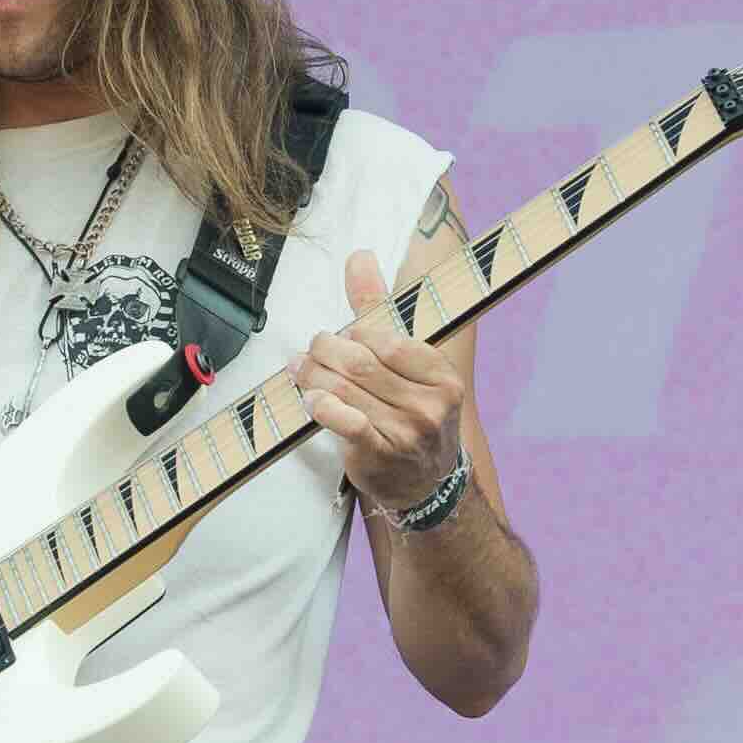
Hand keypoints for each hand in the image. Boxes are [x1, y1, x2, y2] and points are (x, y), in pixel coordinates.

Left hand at [295, 248, 465, 516]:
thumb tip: (359, 257)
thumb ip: (380, 311)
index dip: (356, 333)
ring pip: (346, 391)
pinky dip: (322, 407)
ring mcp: (406, 433)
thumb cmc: (413, 414)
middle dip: (327, 350)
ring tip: (300, 368)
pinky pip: (346, 423)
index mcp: (441, 376)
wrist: (426, 485)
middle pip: (362, 363)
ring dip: (313, 375)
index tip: (340, 334)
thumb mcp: (409, 365)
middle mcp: (429, 405)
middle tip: (312, 348)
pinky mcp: (380, 456)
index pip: (390, 341)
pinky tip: (310, 400)